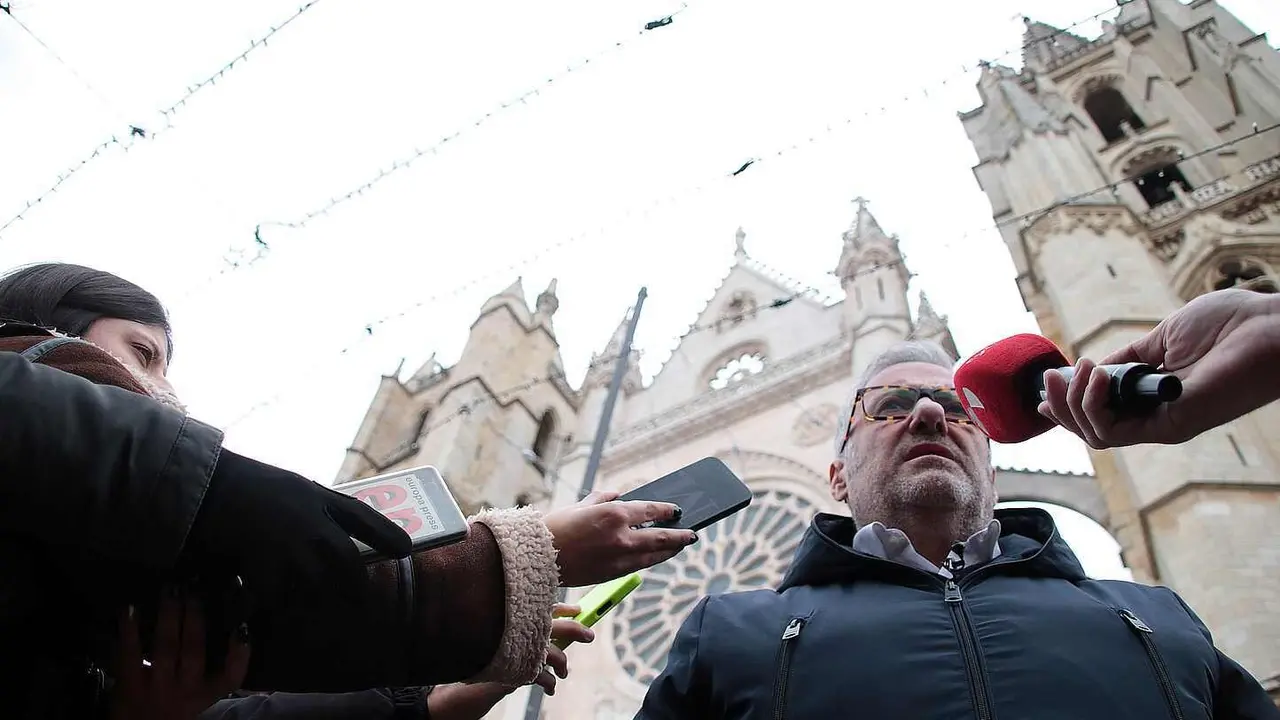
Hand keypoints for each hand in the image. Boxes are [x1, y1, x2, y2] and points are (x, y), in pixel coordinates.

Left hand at [108, 588, 250, 719]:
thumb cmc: (173, 711)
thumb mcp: (197, 696)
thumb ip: (210, 671)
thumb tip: (225, 627)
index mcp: (205, 694)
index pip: (231, 677)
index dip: (239, 654)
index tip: (241, 628)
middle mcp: (184, 689)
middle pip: (193, 650)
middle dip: (194, 617)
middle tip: (193, 588)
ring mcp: (156, 686)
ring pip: (165, 647)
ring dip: (168, 616)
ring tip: (170, 590)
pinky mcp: (129, 685)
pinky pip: (129, 655)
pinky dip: (129, 630)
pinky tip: (130, 608)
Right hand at [186, 450, 411, 604]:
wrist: (207, 489)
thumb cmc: (248, 485)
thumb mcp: (295, 487)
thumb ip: (320, 507)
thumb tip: (340, 530)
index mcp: (321, 500)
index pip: (365, 520)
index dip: (388, 536)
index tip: (405, 550)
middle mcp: (315, 527)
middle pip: (347, 568)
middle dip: (354, 588)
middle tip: (360, 603)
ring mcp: (293, 551)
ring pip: (318, 589)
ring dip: (317, 602)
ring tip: (320, 615)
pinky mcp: (267, 572)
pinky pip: (282, 600)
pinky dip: (279, 607)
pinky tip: (272, 610)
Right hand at [427, 604, 593, 718]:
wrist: (450, 694)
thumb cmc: (474, 667)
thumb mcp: (500, 650)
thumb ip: (519, 641)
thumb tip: (547, 640)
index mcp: (508, 621)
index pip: (539, 607)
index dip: (561, 608)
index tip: (576, 610)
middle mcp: (511, 631)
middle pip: (552, 624)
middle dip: (575, 629)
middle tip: (588, 635)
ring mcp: (512, 649)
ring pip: (551, 652)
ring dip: (561, 664)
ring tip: (563, 673)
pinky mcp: (512, 670)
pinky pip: (540, 674)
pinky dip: (548, 682)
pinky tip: (549, 687)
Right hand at [544, 491, 696, 586]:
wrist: (537, 559)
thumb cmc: (555, 528)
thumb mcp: (580, 506)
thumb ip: (602, 499)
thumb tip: (617, 495)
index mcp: (613, 514)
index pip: (650, 511)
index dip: (667, 511)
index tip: (677, 510)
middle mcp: (621, 536)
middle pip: (661, 537)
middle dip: (680, 536)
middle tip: (692, 534)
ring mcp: (619, 558)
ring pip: (653, 556)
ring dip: (669, 551)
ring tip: (679, 546)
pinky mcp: (612, 574)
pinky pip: (639, 566)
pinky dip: (650, 560)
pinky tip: (655, 557)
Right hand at [1038, 289, 1279, 448]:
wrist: (1271, 327)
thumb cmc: (1231, 325)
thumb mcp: (1163, 336)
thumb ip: (1127, 356)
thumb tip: (1091, 366)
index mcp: (1153, 397)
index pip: (1100, 415)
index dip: (1067, 405)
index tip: (1047, 384)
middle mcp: (1156, 416)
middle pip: (1090, 429)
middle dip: (1061, 405)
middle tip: (1052, 378)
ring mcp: (1163, 424)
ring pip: (1095, 435)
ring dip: (1073, 403)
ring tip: (1081, 370)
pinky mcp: (1171, 426)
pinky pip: (1113, 432)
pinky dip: (1093, 406)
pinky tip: (1096, 376)